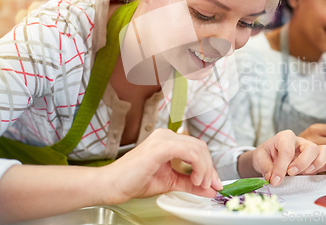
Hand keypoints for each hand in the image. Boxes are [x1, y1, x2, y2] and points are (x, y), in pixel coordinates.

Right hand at [100, 129, 222, 204]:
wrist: (111, 185)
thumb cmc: (133, 181)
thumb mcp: (170, 182)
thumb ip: (189, 184)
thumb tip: (209, 190)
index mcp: (168, 141)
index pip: (197, 148)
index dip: (210, 166)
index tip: (214, 183)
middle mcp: (166, 135)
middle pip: (200, 146)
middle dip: (210, 168)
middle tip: (211, 185)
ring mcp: (163, 139)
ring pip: (197, 148)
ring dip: (205, 168)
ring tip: (201, 184)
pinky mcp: (160, 147)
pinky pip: (188, 151)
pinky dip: (197, 165)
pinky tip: (195, 179)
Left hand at [252, 130, 325, 185]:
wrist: (269, 158)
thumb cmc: (266, 155)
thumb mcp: (259, 158)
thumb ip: (266, 167)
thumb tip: (273, 178)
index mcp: (285, 137)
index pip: (287, 149)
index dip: (281, 166)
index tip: (275, 180)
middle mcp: (300, 142)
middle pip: (310, 147)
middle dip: (302, 163)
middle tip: (291, 174)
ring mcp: (310, 151)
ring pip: (323, 151)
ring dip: (316, 164)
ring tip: (305, 174)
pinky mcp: (316, 161)